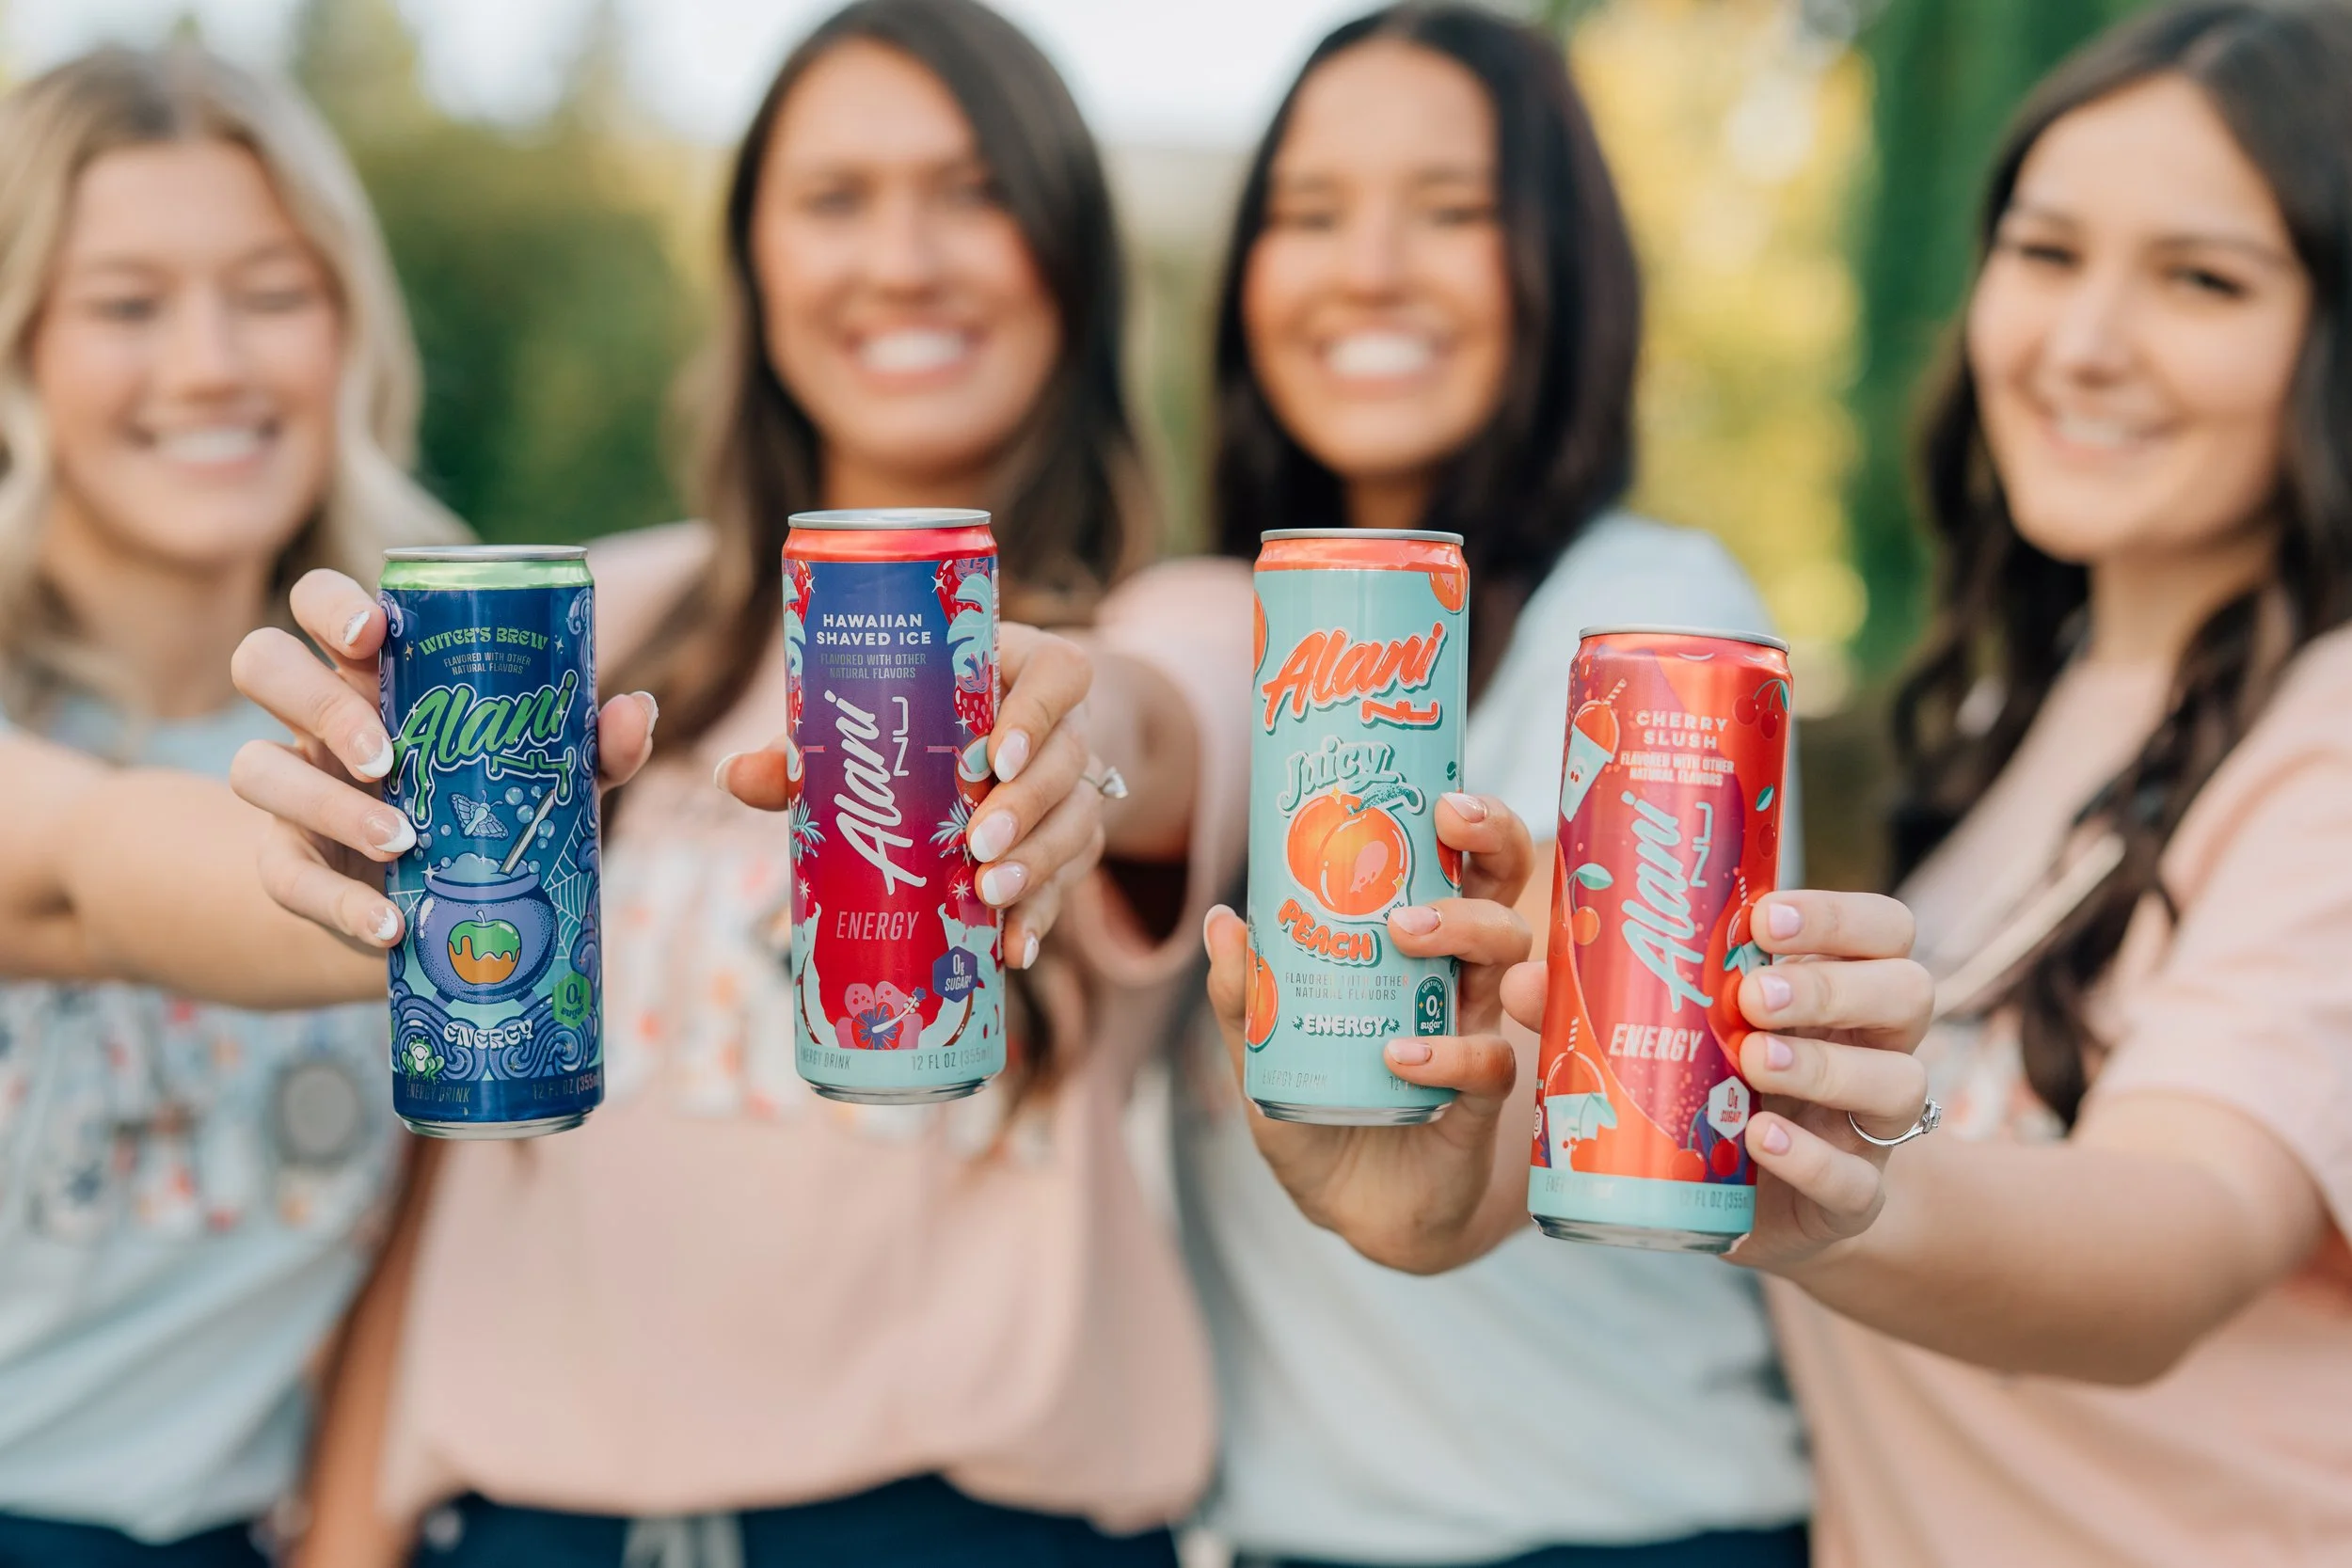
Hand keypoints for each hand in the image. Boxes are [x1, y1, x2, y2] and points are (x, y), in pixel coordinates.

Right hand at [228, 569, 657, 952]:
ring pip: (255, 767)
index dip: (332, 606)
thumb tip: (636, 710)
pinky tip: (389, 922)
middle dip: (318, 701)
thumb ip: (594, 745)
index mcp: (375, 672)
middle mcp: (317, 719)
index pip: (319, 604)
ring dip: (328, 803)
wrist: (446, 909)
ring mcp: (293, 789)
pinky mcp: (288, 863)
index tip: (375, 633)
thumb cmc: (495, 807)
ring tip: (401, 838)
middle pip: (260, 662)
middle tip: (388, 755)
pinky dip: (339, 901)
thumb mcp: (548, 776)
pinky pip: (283, 876)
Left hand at [718, 622, 1099, 969]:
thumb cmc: (924, 718)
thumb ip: (812, 743)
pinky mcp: (1074, 844)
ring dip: (1037, 865)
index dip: (1038, 713)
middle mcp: (1064, 729)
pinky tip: (1013, 951)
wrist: (1001, 746)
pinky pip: (1071, 882)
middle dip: (1026, 808)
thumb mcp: (877, 717)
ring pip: (1079, 824)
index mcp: (1022, 672)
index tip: (995, 758)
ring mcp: (1075, 788)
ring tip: (987, 896)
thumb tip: (735, 776)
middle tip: (977, 844)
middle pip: (1070, 761)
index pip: (1062, 674)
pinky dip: (1041, 918)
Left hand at [1202, 794, 1534, 1273]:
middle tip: (1447, 831)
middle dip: (1490, 847)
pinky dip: (1448, 1053)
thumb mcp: (1266, 1053)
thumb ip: (1245, 996)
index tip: (1441, 793)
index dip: (1469, 822)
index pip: (1461, 867)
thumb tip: (1222, 919)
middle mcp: (1459, 982)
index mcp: (1417, 953)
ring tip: (1406, 934)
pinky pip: (1488, 1064)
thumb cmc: (1324, 1112)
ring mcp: (1477, 1035)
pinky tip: (1401, 1055)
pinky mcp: (1481, 1103)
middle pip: (1503, 892)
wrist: (1357, 1211)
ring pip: (1508, 961)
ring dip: (1464, 933)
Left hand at [1499, 889, 1931, 1272]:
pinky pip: (1858, 1180)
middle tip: (1752, 995)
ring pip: (1898, 1082)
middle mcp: (1877, 1045)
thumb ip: (1608, 1002)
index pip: (1883, 930)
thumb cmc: (1715, 1088)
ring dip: (1825, 1068)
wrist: (1751, 1205)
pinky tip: (1759, 1139)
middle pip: (1908, 991)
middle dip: (1831, 988)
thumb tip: (1525, 979)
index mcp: (1842, 985)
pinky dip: (1809, 1157)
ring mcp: (1874, 1126)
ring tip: (1753, 1062)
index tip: (1764, 918)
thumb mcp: (1678, 1036)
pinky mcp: (1856, 1198)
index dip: (1837, 917)